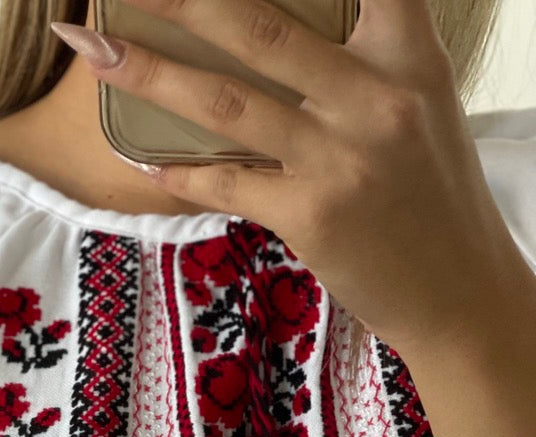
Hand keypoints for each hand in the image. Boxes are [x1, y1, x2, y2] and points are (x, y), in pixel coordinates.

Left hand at [61, 0, 525, 354]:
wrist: (460, 291)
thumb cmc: (432, 197)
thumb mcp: (418, 106)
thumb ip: (364, 63)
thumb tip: (281, 39)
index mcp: (407, 54)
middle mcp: (375, 95)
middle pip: (259, 28)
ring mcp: (341, 156)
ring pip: (226, 101)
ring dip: (149, 74)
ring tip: (94, 52)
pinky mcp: (312, 213)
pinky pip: (227, 183)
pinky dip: (178, 171)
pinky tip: (140, 158)